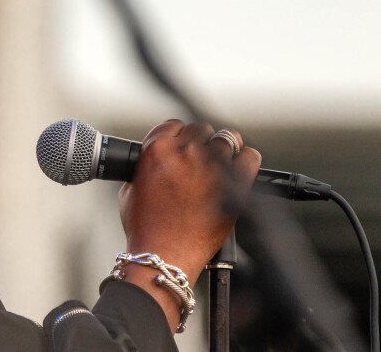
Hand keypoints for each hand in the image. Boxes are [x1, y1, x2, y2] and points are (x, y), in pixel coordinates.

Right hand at [116, 120, 260, 329]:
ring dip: (223, 150)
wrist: (162, 255)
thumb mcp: (130, 189)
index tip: (182, 147)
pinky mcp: (234, 184)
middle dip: (200, 143)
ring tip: (219, 166)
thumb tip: (162, 160)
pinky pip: (250, 158)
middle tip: (199, 161)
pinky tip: (239, 171)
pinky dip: (246, 161)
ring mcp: (212, 166)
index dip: (179, 137)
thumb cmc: (146, 229)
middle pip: (201, 129)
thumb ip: (147, 166)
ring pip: (227, 138)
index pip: (174, 124)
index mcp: (157, 149)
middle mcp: (185, 152)